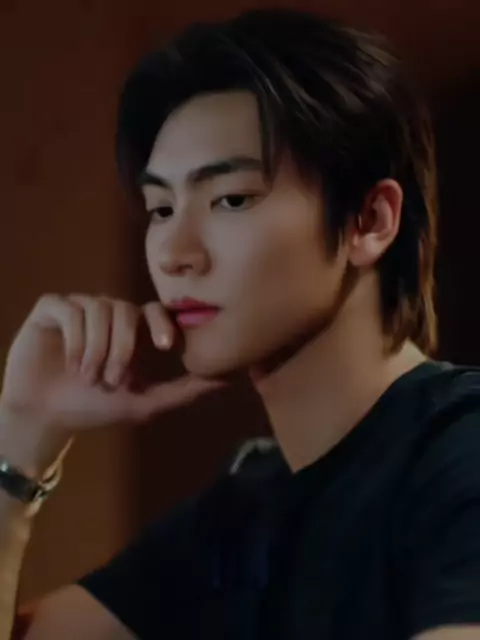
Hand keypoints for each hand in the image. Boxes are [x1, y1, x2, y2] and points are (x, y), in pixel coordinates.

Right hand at [0, 294, 225, 434]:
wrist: (46, 418)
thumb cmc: (95, 408)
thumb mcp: (145, 403)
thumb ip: (185, 390)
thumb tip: (229, 379)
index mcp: (133, 332)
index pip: (156, 311)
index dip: (163, 322)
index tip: (166, 346)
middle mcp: (109, 314)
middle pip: (127, 310)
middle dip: (123, 346)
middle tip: (113, 379)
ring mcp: (80, 309)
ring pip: (98, 309)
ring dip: (96, 348)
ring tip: (88, 377)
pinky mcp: (52, 309)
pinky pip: (69, 309)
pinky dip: (74, 339)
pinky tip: (71, 364)